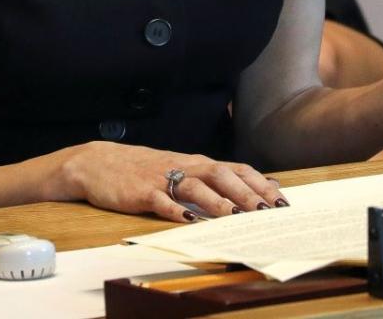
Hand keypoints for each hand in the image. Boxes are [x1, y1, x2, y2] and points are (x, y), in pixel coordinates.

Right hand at [56, 141, 285, 221]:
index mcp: (199, 163)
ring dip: (215, 202)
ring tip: (233, 216)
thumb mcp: (185, 168)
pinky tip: (187, 220)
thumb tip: (257, 185)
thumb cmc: (149, 169)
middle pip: (221, 175)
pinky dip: (175, 210)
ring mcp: (162, 179)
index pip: (237, 170)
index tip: (281, 201)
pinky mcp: (141, 193)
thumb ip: (216, 178)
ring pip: (195, 187)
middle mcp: (185, 167)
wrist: (101, 162)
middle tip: (266, 211)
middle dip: (246, 193)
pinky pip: (160, 201)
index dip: (259, 184)